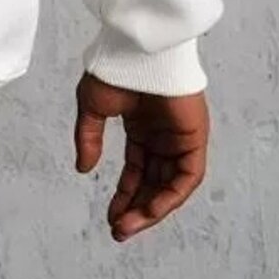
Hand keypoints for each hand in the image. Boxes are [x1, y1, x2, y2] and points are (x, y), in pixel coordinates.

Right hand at [73, 72, 208, 241]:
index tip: (111, 217)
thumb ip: (89, 138)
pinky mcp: (195, 137)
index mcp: (142, 126)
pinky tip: (151, 210)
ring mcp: (181, 137)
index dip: (125, 195)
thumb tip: (83, 168)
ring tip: (129, 226)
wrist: (137, 48)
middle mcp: (163, 136)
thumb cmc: (116, 67)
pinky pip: (187, 177)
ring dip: (152, 209)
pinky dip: (171, 196)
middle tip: (119, 230)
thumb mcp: (93, 107)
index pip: (137, 170)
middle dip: (137, 209)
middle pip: (154, 182)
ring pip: (171, 185)